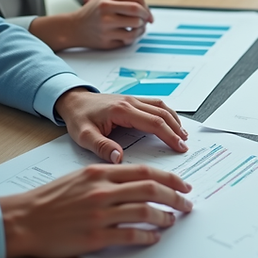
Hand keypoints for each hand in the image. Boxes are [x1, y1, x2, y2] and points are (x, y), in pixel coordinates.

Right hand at [0, 164, 193, 257]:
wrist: (23, 219)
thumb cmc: (50, 199)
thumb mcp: (79, 177)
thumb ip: (107, 177)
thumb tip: (137, 183)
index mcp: (100, 173)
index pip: (144, 172)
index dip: (169, 179)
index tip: (183, 185)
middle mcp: (102, 191)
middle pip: (150, 190)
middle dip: (175, 196)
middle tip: (187, 203)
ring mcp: (99, 214)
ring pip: (144, 211)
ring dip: (165, 216)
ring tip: (172, 220)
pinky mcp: (95, 236)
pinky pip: (130, 235)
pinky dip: (147, 236)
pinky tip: (154, 237)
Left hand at [54, 88, 189, 162]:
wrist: (72, 100)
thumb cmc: (78, 118)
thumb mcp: (83, 136)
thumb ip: (101, 147)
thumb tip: (119, 158)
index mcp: (121, 110)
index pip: (153, 123)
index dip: (169, 135)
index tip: (179, 147)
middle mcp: (130, 102)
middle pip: (162, 114)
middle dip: (176, 130)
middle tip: (185, 145)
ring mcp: (133, 99)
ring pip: (162, 107)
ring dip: (175, 120)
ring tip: (183, 135)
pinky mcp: (133, 100)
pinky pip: (156, 104)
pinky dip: (168, 113)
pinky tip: (172, 123)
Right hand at [72, 0, 153, 49]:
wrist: (74, 28)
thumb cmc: (94, 11)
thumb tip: (149, 14)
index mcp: (106, 0)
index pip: (137, 0)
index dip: (146, 6)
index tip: (146, 12)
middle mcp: (106, 15)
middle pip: (137, 14)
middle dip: (145, 17)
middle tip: (145, 20)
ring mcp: (106, 30)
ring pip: (135, 30)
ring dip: (141, 29)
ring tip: (139, 27)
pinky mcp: (107, 43)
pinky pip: (128, 40)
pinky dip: (132, 38)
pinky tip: (130, 34)